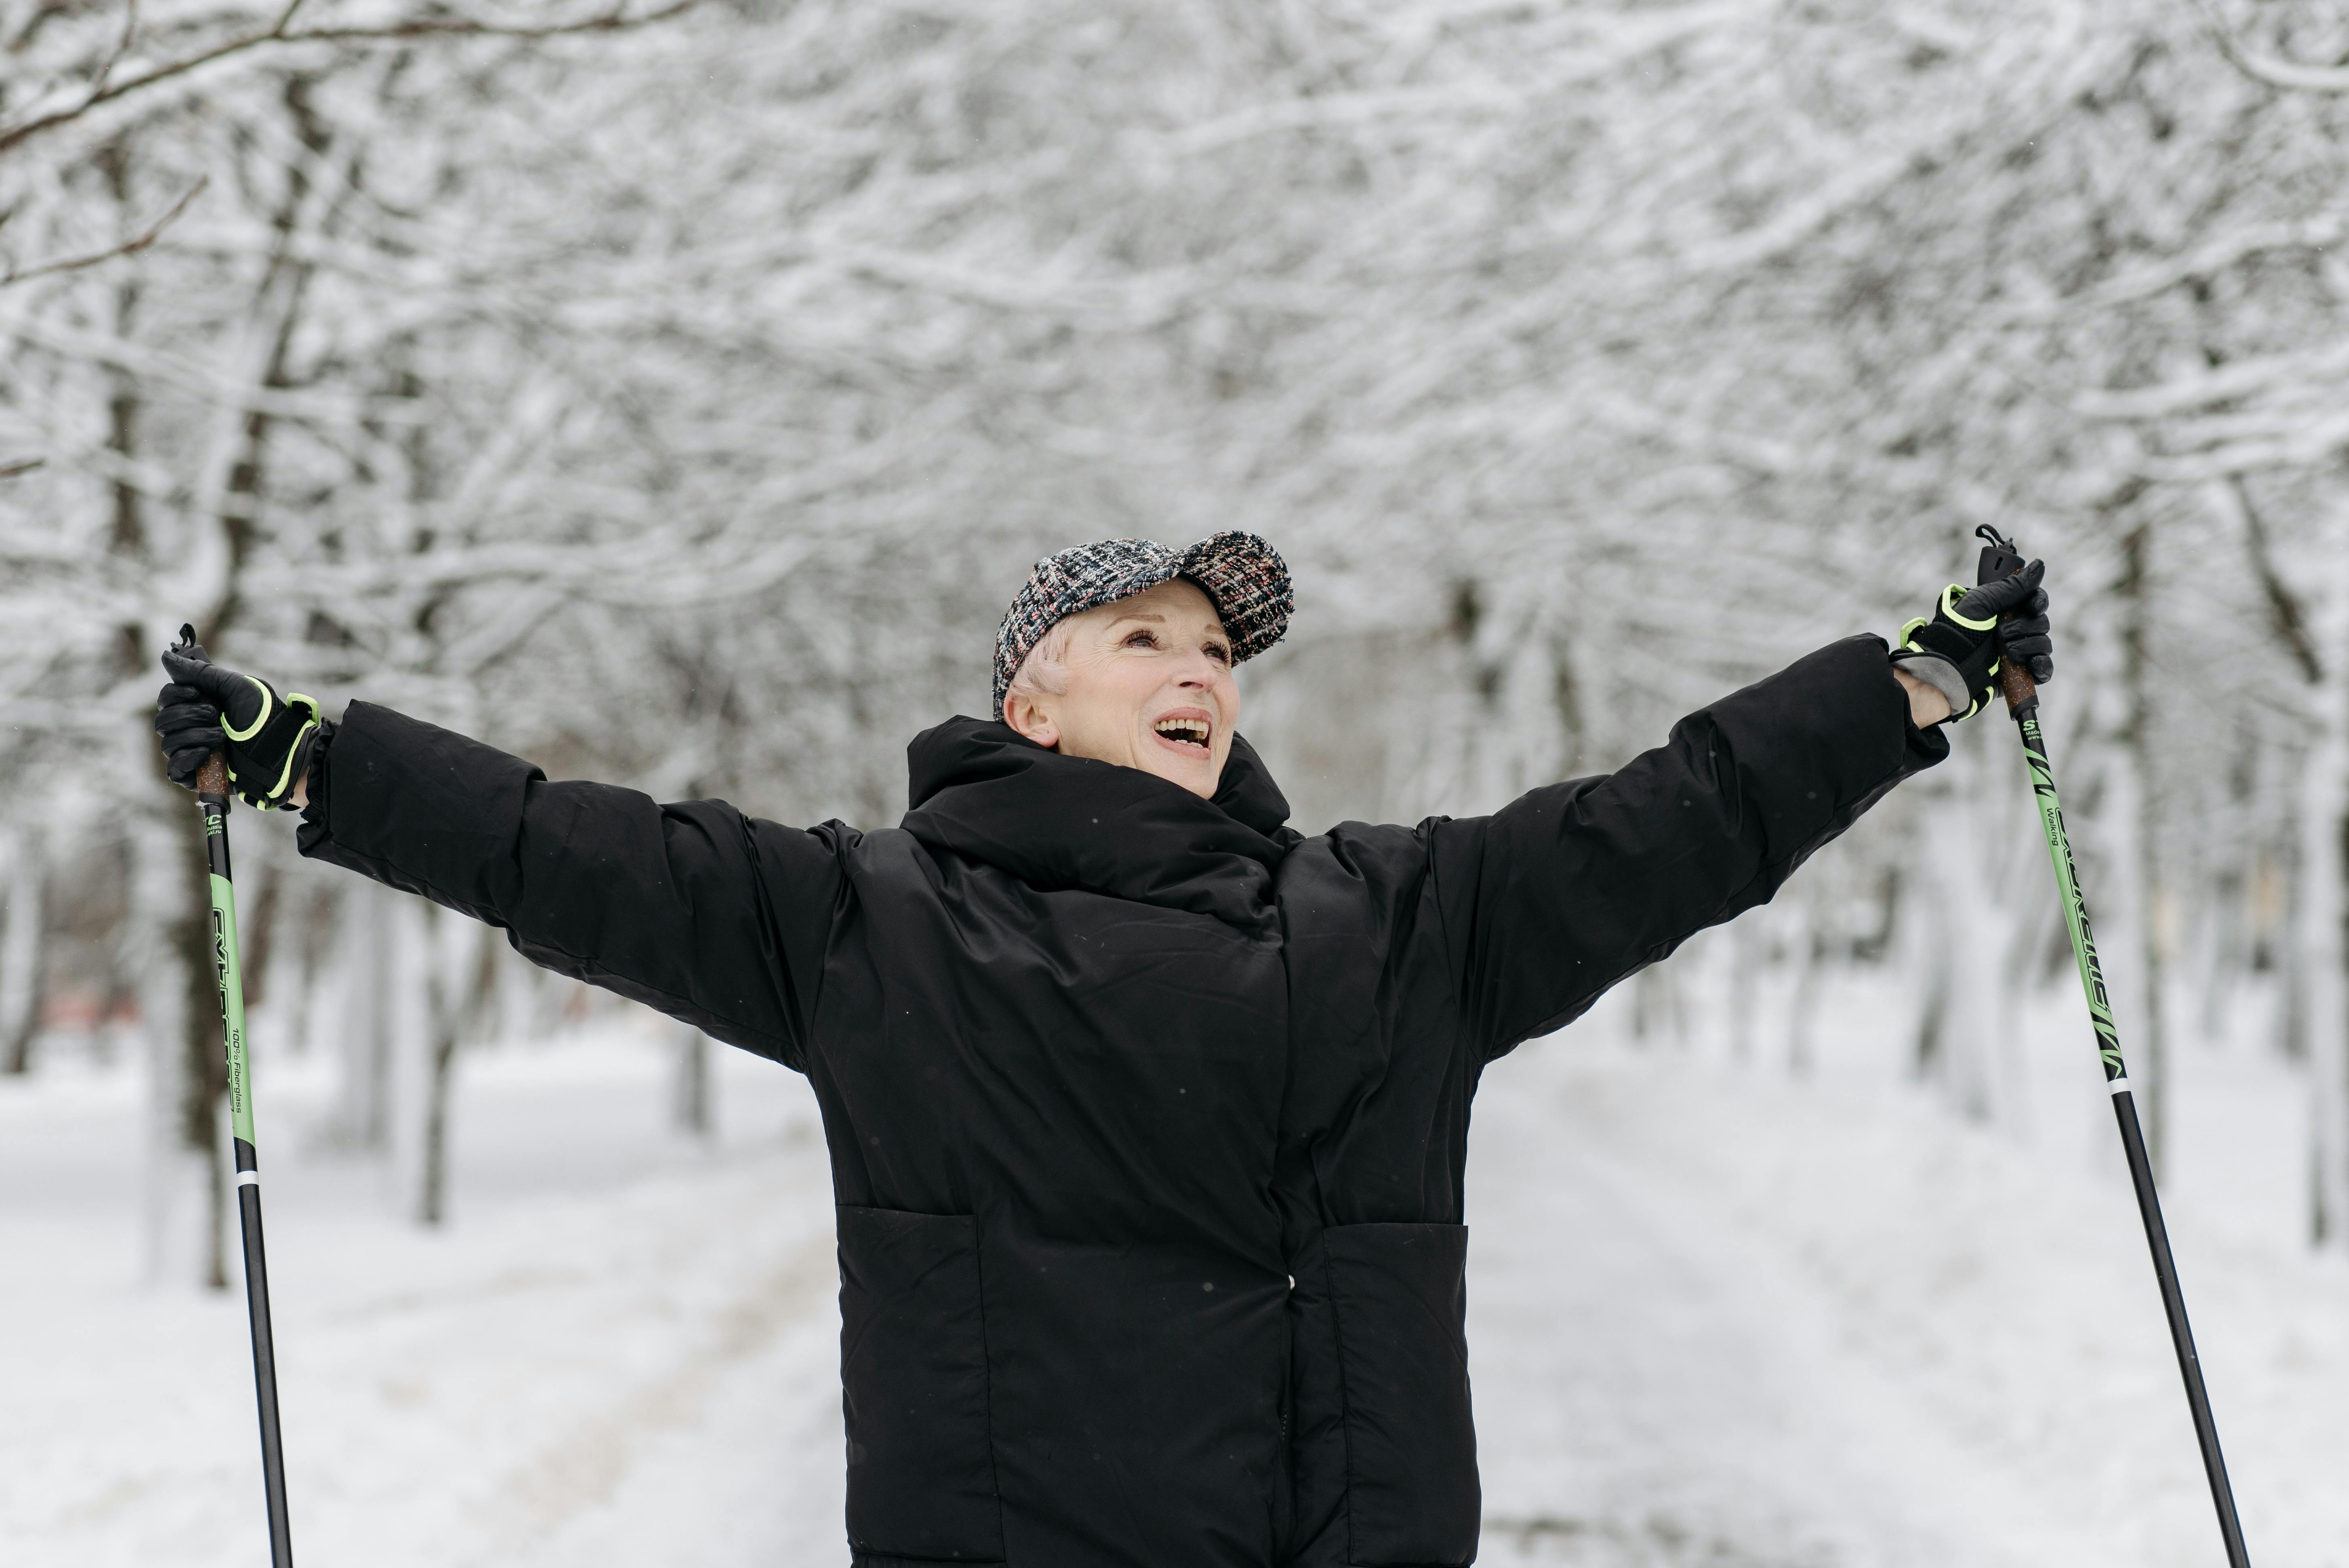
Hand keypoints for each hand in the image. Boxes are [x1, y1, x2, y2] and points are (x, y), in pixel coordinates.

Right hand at [154, 637, 322, 808]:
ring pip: (168, 744)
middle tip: (215, 715)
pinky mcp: (199, 775)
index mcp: (197, 706)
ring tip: (221, 736)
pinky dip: (187, 759)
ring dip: (194, 736)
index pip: (166, 700)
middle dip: (187, 715)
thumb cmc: (262, 715)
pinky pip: (174, 770)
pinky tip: (205, 752)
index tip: (195, 693)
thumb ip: (200, 673)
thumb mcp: (234, 686)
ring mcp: (194, 752)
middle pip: (163, 722)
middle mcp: (192, 728)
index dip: (174, 695)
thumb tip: (166, 656)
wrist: (280, 745)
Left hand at [1890, 558, 2051, 722]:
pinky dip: (2043, 666)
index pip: (2035, 601)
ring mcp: (2018, 651)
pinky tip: (2034, 664)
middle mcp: (2014, 628)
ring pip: (2043, 644)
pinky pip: (2043, 669)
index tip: (2032, 606)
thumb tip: (2039, 565)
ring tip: (2006, 649)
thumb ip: (2013, 585)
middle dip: (2025, 626)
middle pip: (2041, 622)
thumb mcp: (1984, 600)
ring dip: (2029, 644)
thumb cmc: (1959, 627)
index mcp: (2005, 609)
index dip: (2038, 602)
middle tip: (2002, 632)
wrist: (1949, 661)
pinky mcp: (2019, 673)